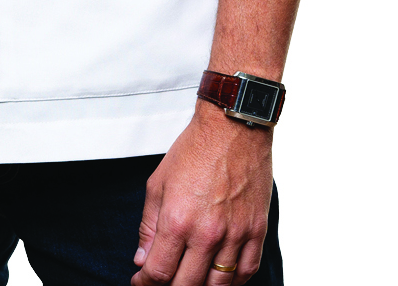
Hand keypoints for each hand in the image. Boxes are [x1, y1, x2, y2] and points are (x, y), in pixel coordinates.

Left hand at [132, 103, 273, 283]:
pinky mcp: (257, 231)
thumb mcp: (158, 183)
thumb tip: (142, 260)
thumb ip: (148, 226)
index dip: (145, 283)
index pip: (159, 272)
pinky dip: (232, 282)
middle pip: (187, 285)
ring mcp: (235, 235)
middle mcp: (207, 233)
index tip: (140, 282)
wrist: (232, 128)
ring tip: (191, 279)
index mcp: (177, 220)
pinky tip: (220, 277)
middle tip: (163, 280)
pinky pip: (246, 272)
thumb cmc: (193, 151)